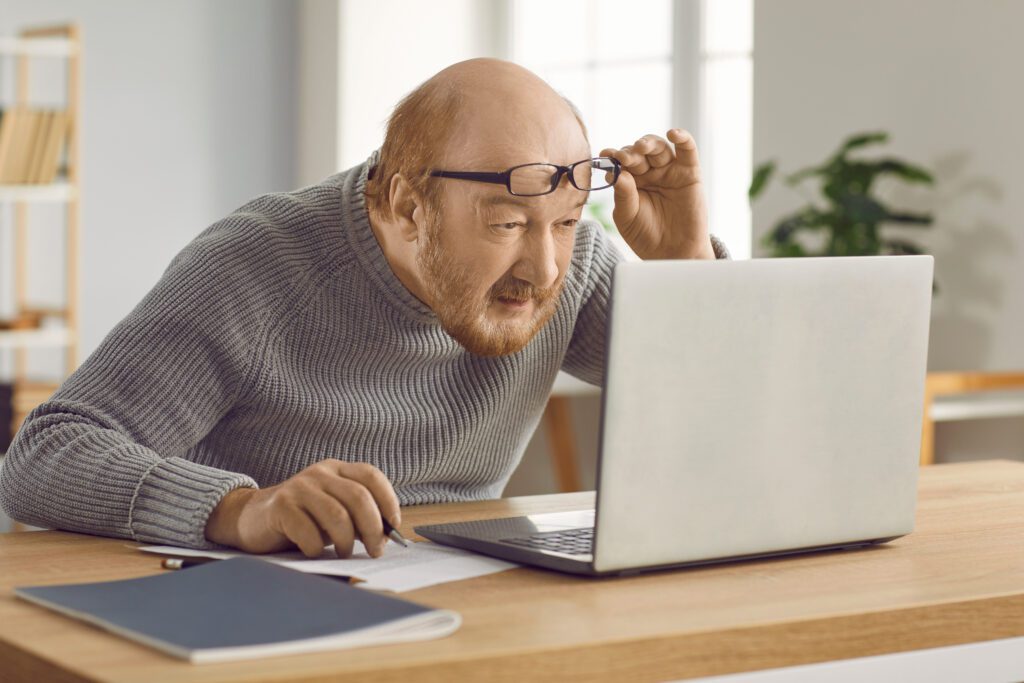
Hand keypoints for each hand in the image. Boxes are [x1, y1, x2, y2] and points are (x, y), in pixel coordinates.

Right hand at [204, 460, 400, 558]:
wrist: (252, 518)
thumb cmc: (303, 519)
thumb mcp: (333, 512)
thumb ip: (357, 517)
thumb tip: (385, 537)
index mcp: (337, 469)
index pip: (371, 476)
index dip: (388, 500)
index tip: (394, 526)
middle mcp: (320, 473)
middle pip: (359, 497)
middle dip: (372, 528)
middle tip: (375, 550)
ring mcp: (299, 487)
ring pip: (337, 515)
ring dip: (347, 541)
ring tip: (345, 554)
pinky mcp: (280, 506)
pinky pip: (308, 531)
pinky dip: (317, 547)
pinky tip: (315, 552)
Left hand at [600, 129, 714, 259]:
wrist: (672, 253)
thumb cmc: (646, 235)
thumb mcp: (627, 217)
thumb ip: (623, 195)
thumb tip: (618, 173)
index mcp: (630, 180)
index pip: (620, 162)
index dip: (613, 156)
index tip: (605, 154)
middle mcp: (649, 172)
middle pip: (639, 153)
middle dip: (630, 152)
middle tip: (623, 157)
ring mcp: (669, 170)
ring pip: (659, 148)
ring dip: (648, 143)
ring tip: (640, 147)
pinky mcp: (689, 172)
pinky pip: (687, 150)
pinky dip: (682, 138)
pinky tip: (673, 134)